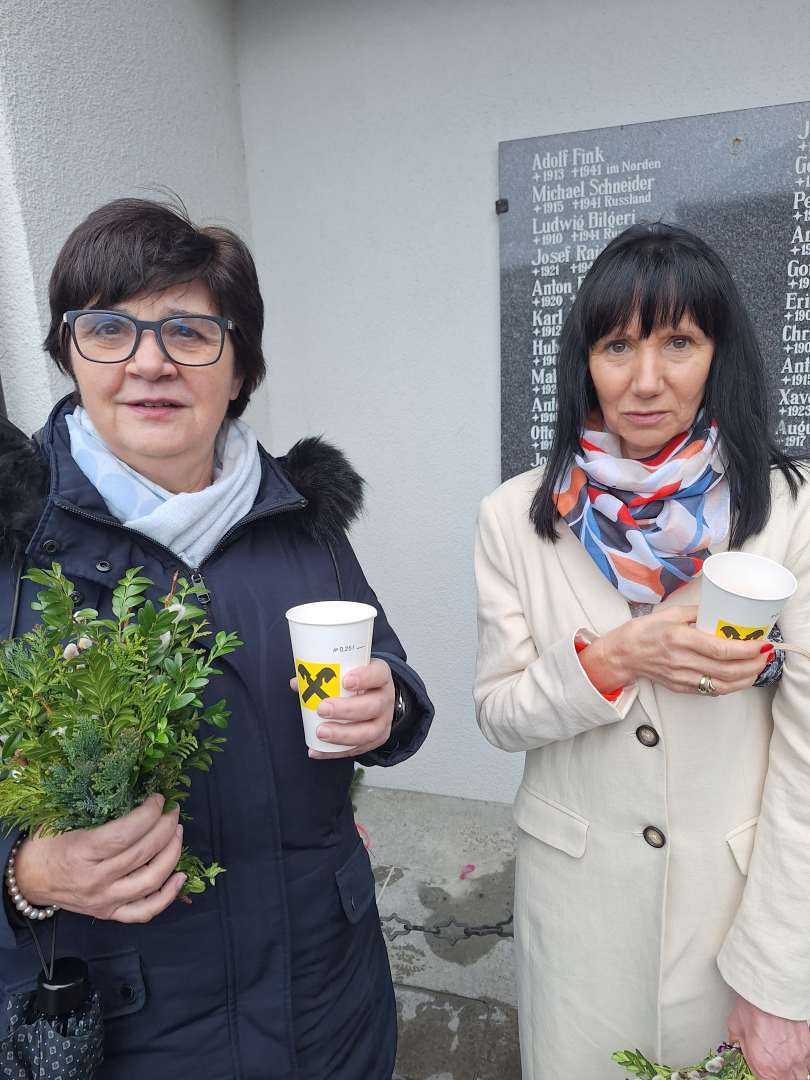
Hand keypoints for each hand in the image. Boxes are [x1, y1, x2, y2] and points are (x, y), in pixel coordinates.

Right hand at [13, 794, 185, 923]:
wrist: (29, 878)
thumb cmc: (48, 843)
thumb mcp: (63, 819)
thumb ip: (97, 809)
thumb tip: (137, 791)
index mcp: (81, 853)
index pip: (125, 834)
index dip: (149, 814)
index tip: (159, 799)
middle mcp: (95, 880)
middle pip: (143, 854)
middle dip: (165, 827)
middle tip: (173, 810)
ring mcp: (104, 901)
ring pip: (150, 881)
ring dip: (172, 854)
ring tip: (177, 832)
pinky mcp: (109, 914)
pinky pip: (145, 911)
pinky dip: (168, 895)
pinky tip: (181, 876)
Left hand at [290, 658, 394, 759]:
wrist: (376, 698)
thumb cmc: (359, 683)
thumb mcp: (348, 672)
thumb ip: (323, 675)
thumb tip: (297, 683)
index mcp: (380, 677)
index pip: (378, 674)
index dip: (364, 677)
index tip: (345, 680)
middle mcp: (385, 699)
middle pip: (372, 706)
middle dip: (346, 709)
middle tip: (323, 709)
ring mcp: (383, 722)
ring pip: (368, 732)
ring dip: (342, 734)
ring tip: (321, 732)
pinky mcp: (376, 739)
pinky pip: (357, 749)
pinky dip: (335, 752)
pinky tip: (317, 751)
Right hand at [583, 605, 771, 695]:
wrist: (622, 655)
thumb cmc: (642, 632)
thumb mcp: (668, 613)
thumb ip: (696, 612)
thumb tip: (720, 611)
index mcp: (680, 639)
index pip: (720, 650)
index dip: (746, 649)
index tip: (762, 644)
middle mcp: (682, 661)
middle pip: (727, 670)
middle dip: (752, 665)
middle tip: (765, 655)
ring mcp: (682, 678)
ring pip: (722, 685)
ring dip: (745, 679)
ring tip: (756, 668)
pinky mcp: (681, 688)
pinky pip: (711, 691)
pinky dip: (729, 685)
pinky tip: (738, 677)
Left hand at [727, 993, 809, 1079]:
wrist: (768, 992)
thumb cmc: (752, 1008)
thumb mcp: (735, 1028)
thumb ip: (737, 1043)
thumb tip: (735, 1045)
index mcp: (763, 1067)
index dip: (765, 1077)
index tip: (764, 1071)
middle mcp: (783, 1066)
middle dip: (780, 1075)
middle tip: (773, 1064)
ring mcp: (798, 1057)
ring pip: (800, 1074)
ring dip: (793, 1070)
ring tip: (783, 1058)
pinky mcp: (808, 1046)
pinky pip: (808, 1061)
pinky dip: (802, 1059)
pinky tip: (793, 1051)